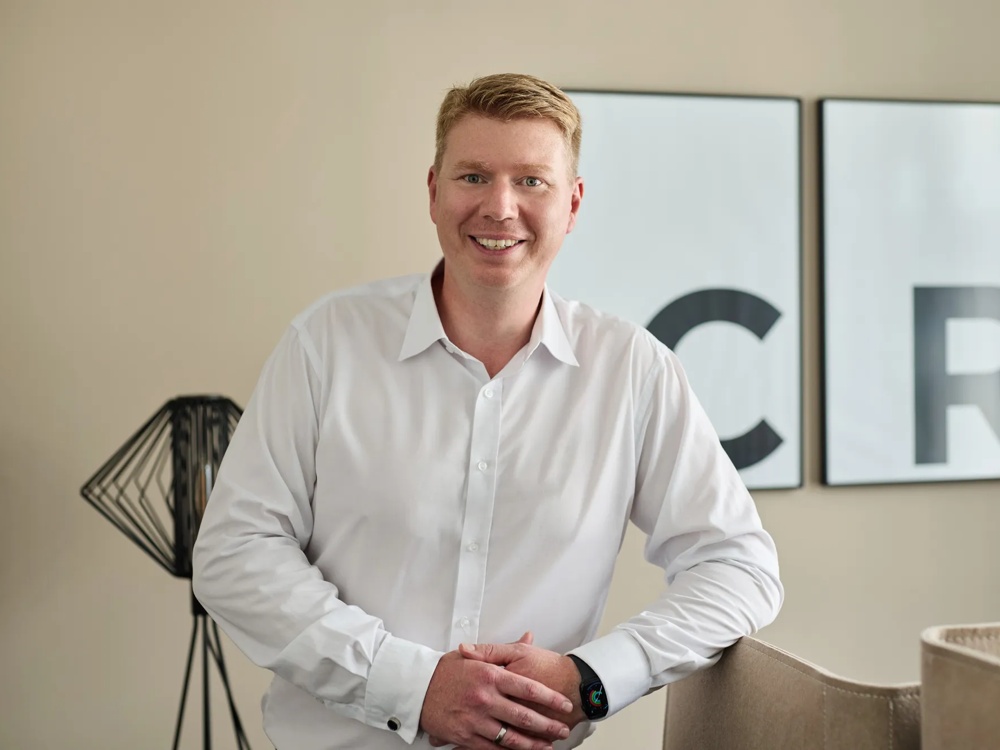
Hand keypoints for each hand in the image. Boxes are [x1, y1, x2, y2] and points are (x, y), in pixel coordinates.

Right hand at [420, 633, 573, 749]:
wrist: (416, 687)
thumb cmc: (445, 670)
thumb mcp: (474, 655)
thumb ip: (503, 650)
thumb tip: (528, 636)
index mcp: (489, 675)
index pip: (527, 688)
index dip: (549, 699)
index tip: (564, 704)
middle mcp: (484, 698)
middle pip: (523, 716)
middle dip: (547, 725)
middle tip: (563, 729)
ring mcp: (475, 719)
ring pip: (510, 737)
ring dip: (533, 744)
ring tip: (548, 745)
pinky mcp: (464, 736)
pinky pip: (491, 748)